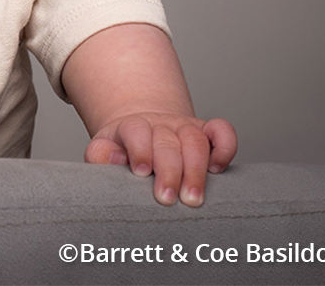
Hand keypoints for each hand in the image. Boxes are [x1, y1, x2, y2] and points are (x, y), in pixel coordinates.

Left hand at [84, 112, 236, 206]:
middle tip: (167, 199)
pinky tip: (217, 169)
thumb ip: (99, 155)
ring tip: (192, 198)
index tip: (140, 173)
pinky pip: (222, 131)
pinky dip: (225, 147)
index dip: (140, 150)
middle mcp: (160, 124)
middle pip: (168, 141)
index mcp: (132, 126)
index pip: (136, 131)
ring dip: (196, 169)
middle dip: (169, 171)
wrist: (140, 132)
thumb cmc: (121, 150)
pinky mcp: (206, 132)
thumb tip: (113, 158)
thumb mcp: (102, 151)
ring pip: (196, 139)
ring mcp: (184, 127)